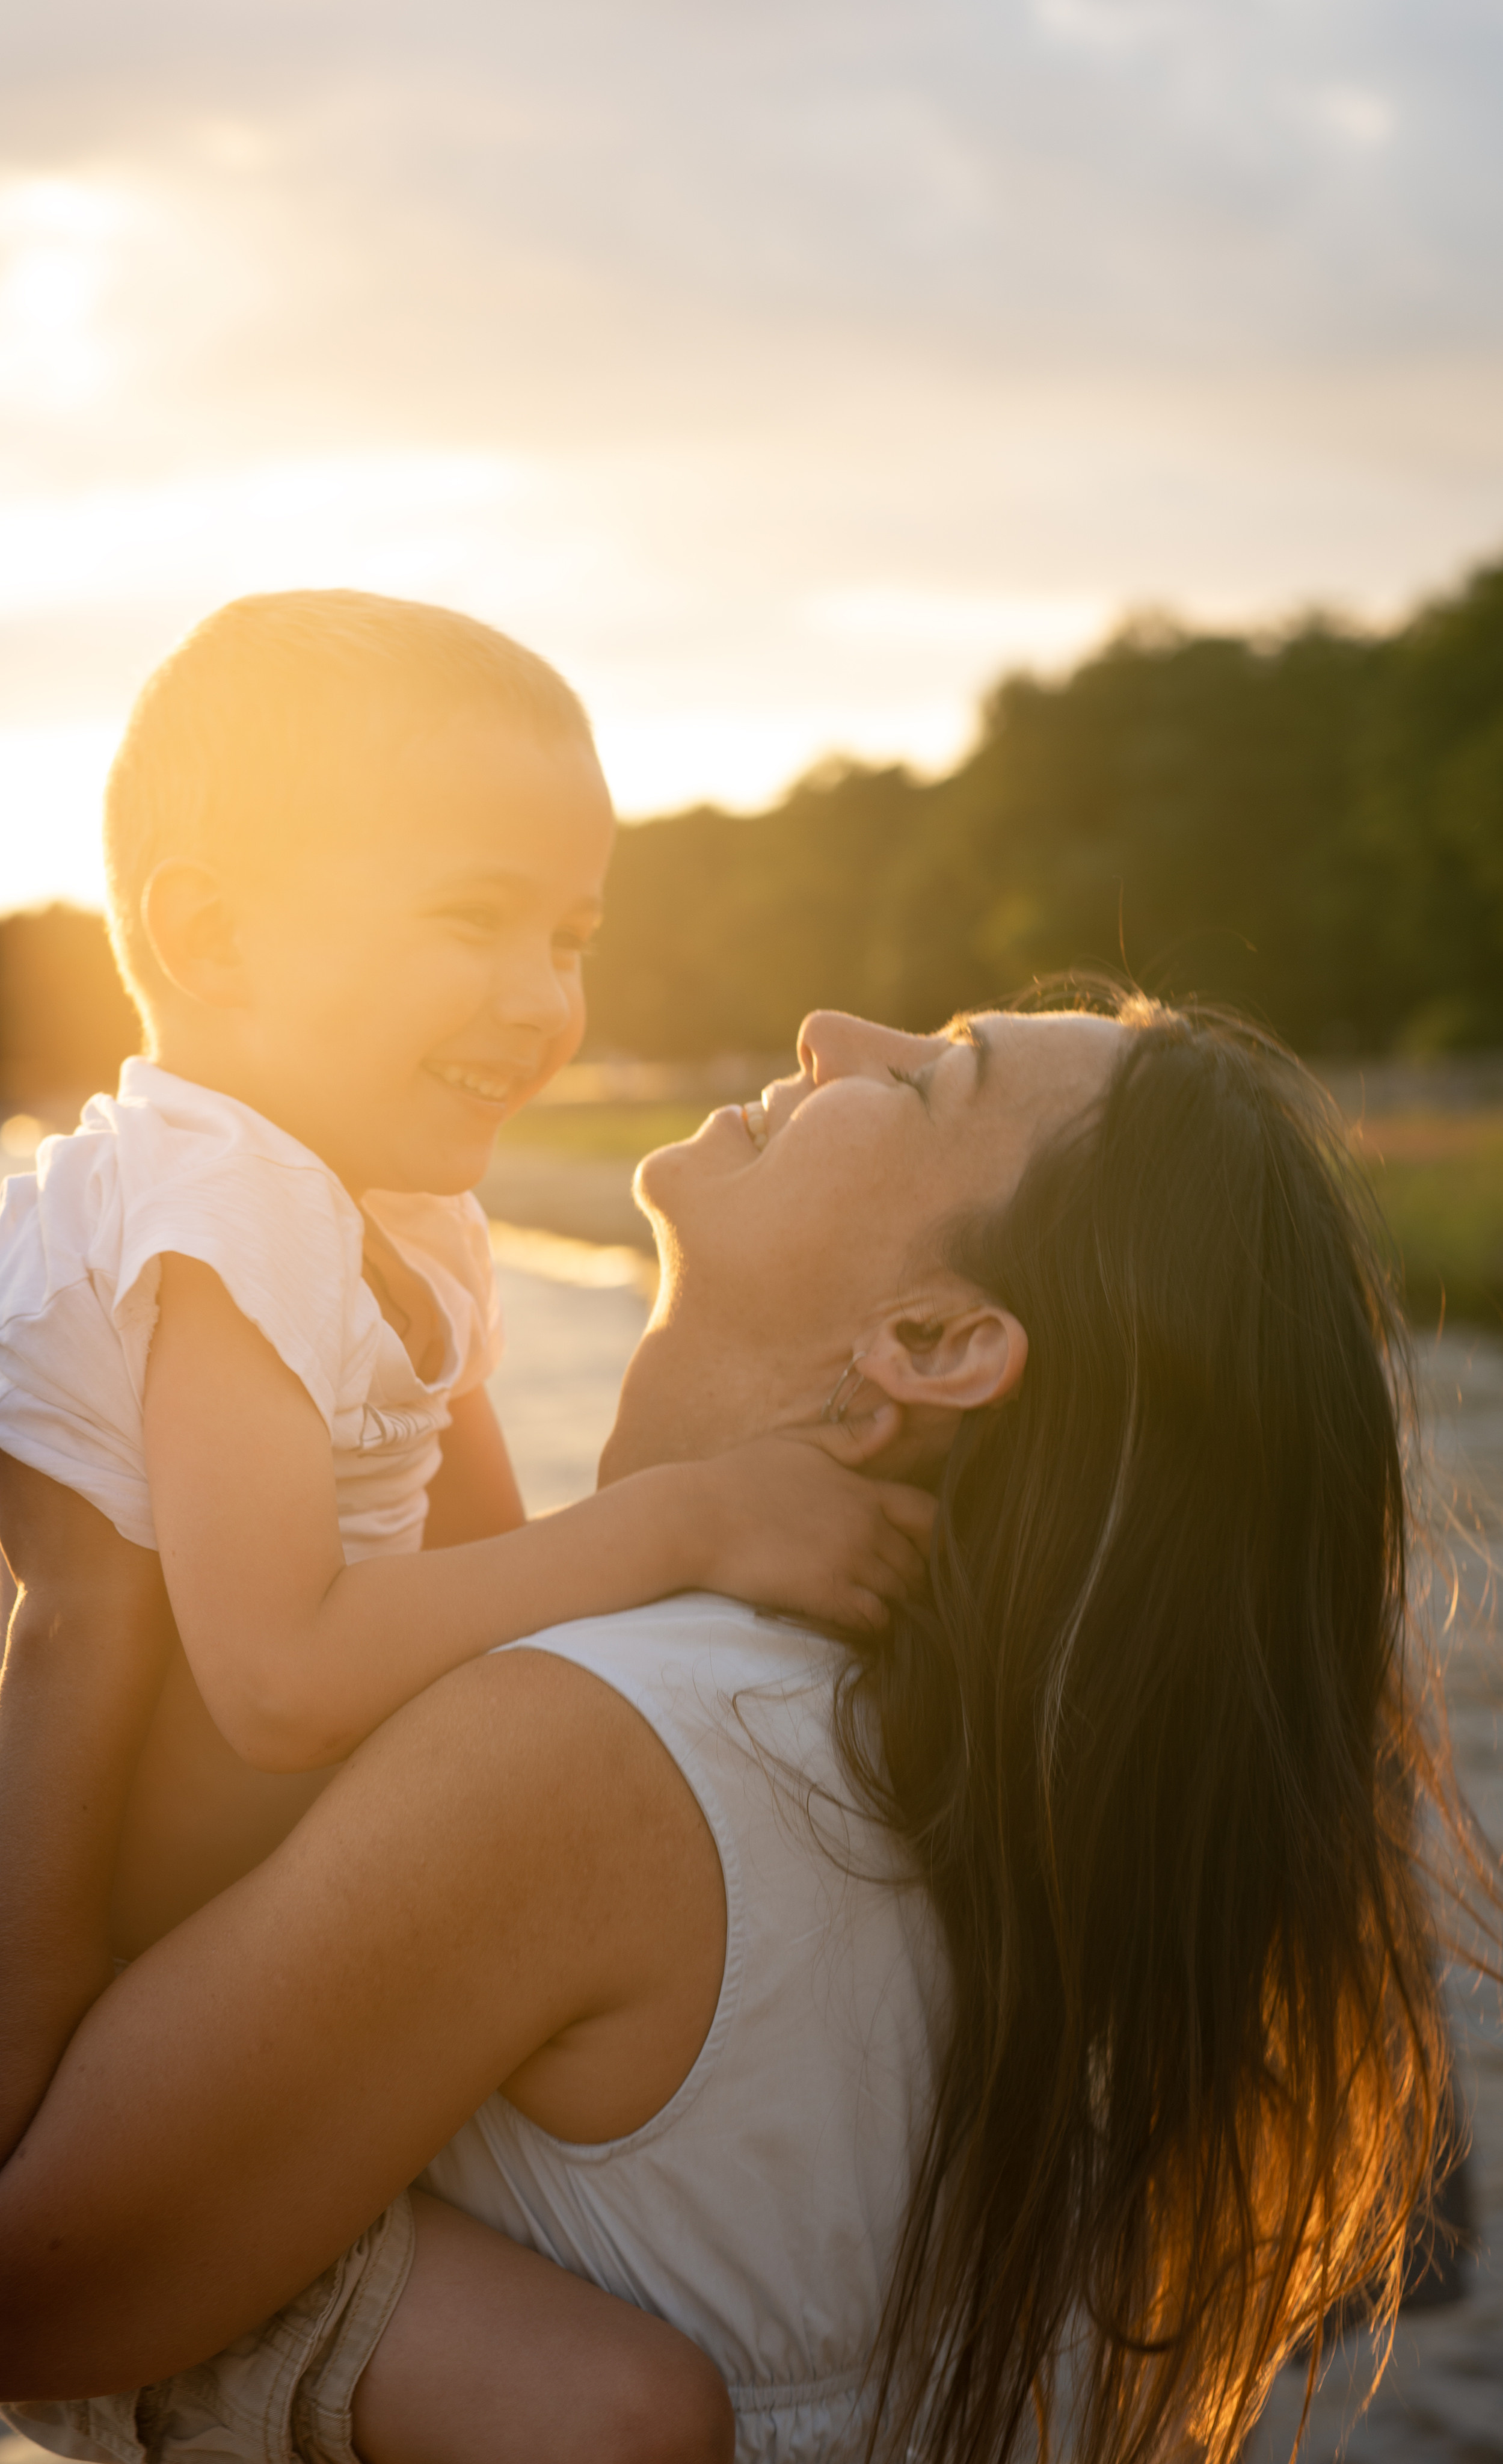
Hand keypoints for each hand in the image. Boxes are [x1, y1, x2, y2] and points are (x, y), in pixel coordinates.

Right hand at [689, 1407, 934, 1632]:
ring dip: (896, 1599)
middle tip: (896, 1581)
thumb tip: (898, 1415)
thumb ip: (852, 1437)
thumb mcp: (798, 1443)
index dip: (933, 1533)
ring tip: (878, 1601)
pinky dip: (876, 1623)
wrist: (695, 1518)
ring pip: (902, 1592)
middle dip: (914, 1572)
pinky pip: (876, 1619)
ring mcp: (849, 1563)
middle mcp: (865, 1527)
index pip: (929, 1514)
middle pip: (920, 1560)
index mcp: (862, 1490)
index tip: (918, 1544)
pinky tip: (858, 1617)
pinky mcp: (827, 1596)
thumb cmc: (740, 1476)